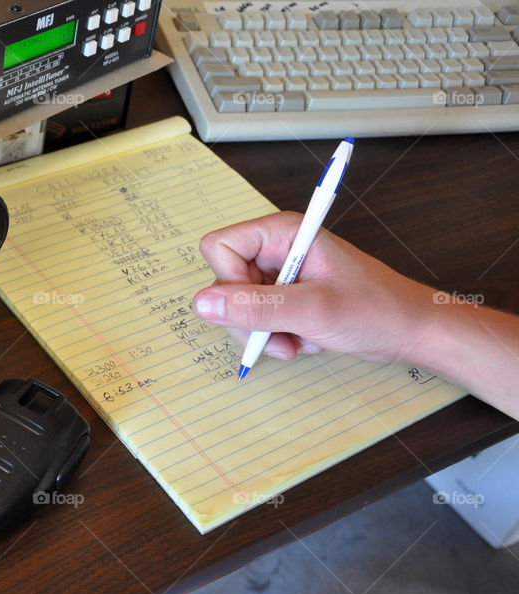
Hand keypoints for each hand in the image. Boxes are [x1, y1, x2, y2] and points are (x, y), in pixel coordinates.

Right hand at [192, 212, 433, 363]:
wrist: (410, 331)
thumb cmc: (376, 310)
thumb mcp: (313, 310)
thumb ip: (255, 307)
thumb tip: (202, 304)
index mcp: (281, 233)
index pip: (219, 247)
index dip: (229, 282)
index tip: (260, 305)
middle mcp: (275, 248)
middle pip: (225, 281)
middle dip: (248, 317)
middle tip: (280, 337)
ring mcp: (279, 273)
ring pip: (237, 305)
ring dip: (263, 332)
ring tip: (297, 342)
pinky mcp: (285, 295)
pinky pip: (256, 317)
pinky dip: (274, 335)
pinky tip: (302, 340)